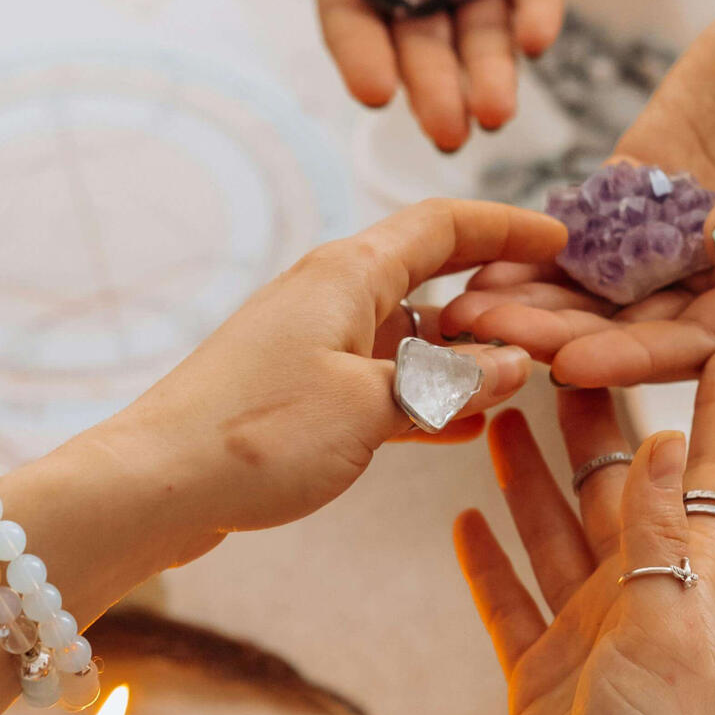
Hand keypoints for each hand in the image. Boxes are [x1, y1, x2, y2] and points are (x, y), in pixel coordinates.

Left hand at [108, 199, 562, 558]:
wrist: (153, 488)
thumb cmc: (253, 437)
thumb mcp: (372, 408)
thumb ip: (449, 385)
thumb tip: (513, 365)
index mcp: (348, 275)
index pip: (443, 225)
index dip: (506, 227)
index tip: (561, 238)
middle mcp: (332, 298)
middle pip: (432, 278)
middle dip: (496, 298)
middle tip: (557, 322)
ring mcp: (315, 347)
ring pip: (412, 337)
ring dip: (465, 357)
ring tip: (525, 379)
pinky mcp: (302, 396)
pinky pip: (384, 382)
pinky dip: (427, 398)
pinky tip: (468, 426)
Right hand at [312, 0, 593, 150]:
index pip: (352, 10)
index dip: (360, 54)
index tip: (374, 91)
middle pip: (421, 41)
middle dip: (434, 87)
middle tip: (446, 129)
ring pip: (483, 33)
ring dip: (488, 75)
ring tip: (493, 113)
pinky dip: (538, 15)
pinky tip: (537, 42)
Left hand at [440, 0, 714, 384]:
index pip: (705, 340)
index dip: (639, 357)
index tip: (574, 364)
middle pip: (638, 330)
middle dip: (562, 339)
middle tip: (487, 340)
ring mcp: (677, 244)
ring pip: (599, 296)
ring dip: (535, 308)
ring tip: (463, 312)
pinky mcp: (640, 200)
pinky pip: (583, 241)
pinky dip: (534, 257)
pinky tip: (477, 261)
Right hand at [454, 350, 714, 714]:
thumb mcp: (665, 634)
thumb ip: (661, 538)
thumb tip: (667, 442)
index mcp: (689, 586)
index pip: (712, 481)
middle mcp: (640, 600)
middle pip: (616, 491)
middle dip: (594, 422)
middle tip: (561, 351)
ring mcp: (587, 635)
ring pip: (552, 534)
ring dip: (529, 476)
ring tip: (500, 413)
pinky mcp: (539, 672)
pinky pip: (509, 601)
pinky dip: (488, 561)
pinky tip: (463, 519)